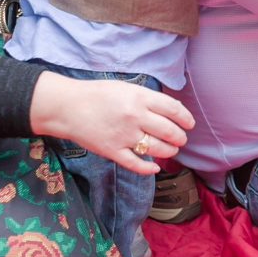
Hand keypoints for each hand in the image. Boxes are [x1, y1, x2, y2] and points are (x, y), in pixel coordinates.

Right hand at [29, 71, 195, 174]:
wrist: (67, 107)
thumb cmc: (97, 94)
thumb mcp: (126, 88)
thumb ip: (147, 98)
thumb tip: (170, 110)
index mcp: (140, 98)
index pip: (173, 109)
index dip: (186, 118)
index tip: (190, 124)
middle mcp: (135, 116)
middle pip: (169, 131)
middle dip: (180, 138)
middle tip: (181, 140)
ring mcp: (124, 135)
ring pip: (157, 149)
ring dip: (169, 152)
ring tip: (171, 151)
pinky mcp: (113, 151)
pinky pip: (136, 164)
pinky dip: (149, 169)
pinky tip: (154, 168)